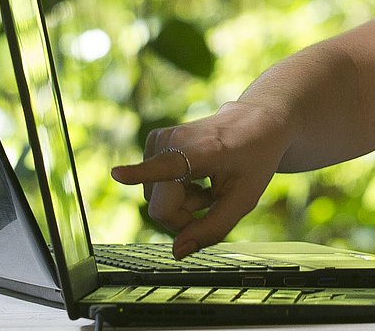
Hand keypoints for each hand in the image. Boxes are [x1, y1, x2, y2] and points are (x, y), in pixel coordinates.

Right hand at [110, 100, 291, 257]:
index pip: (168, 166)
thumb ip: (212, 230)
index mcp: (203, 151)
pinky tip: (196, 179)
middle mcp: (176, 140)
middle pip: (160, 207)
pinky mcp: (154, 141)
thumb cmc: (255, 159)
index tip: (117, 174)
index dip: (138, 174)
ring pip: (154, 200)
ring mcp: (161, 138)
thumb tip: (177, 252)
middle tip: (212, 200)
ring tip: (208, 185)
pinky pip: (153, 186)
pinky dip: (174, 190)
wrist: (257, 122)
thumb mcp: (244, 200)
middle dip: (184, 217)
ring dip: (181, 203)